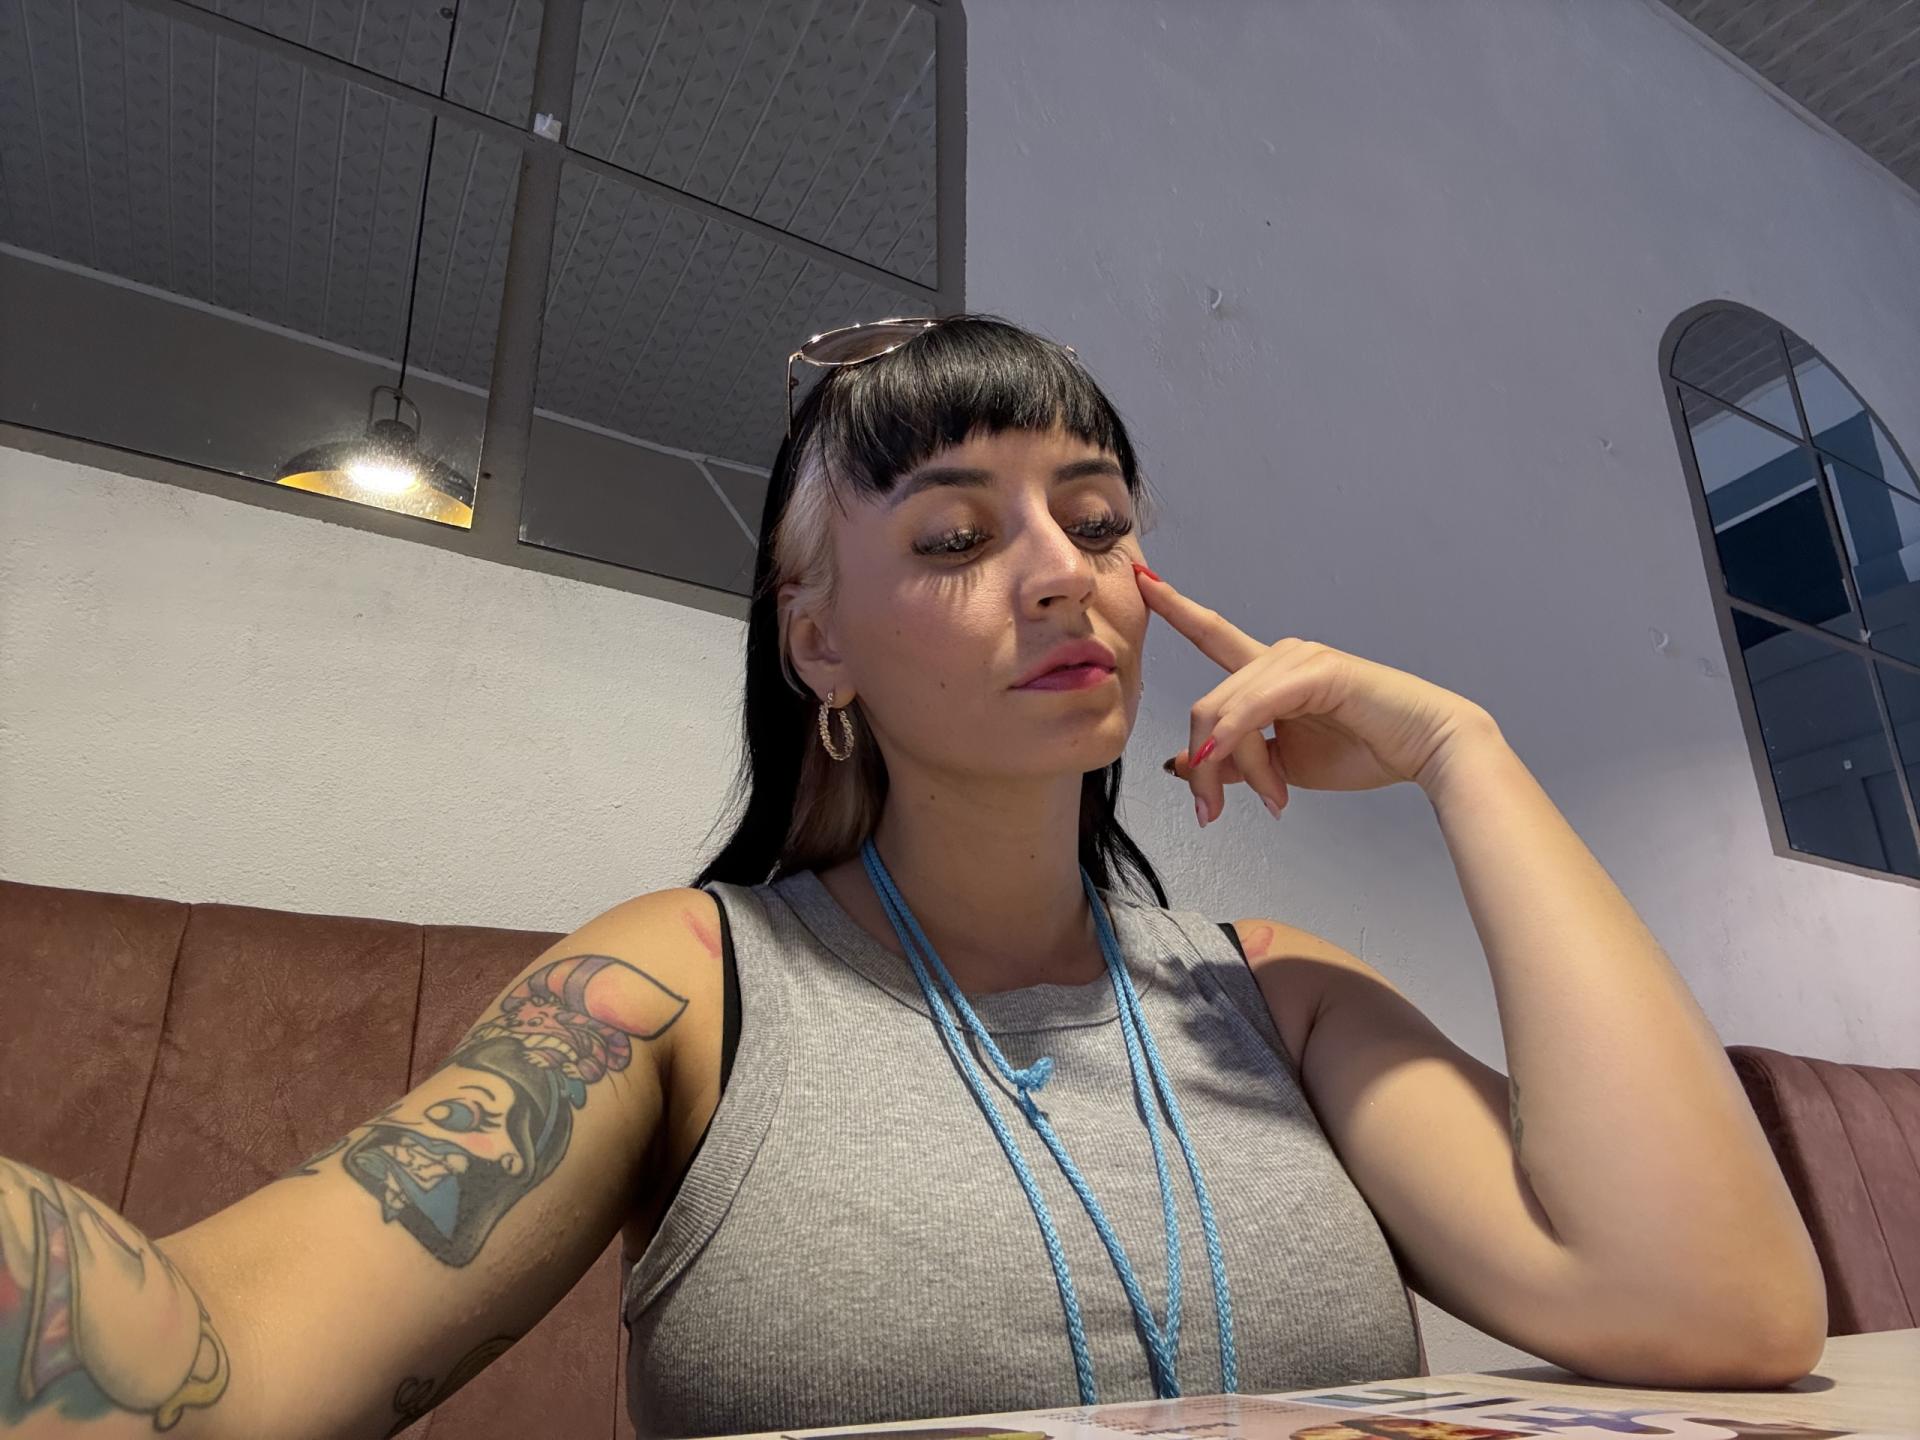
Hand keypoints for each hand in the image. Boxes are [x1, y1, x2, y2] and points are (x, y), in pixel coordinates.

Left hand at [1134, 563, 1496, 824]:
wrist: (1425, 750)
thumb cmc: (1364, 750)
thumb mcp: (1283, 765)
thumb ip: (1236, 759)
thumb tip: (1186, 765)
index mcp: (1269, 671)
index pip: (1212, 634)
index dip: (1176, 608)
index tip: (1142, 582)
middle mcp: (1279, 654)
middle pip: (1208, 708)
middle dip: (1205, 768)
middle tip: (1212, 812)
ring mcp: (1297, 658)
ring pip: (1225, 714)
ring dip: (1233, 767)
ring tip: (1271, 802)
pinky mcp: (1316, 671)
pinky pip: (1254, 707)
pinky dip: (1234, 735)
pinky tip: (1221, 757)